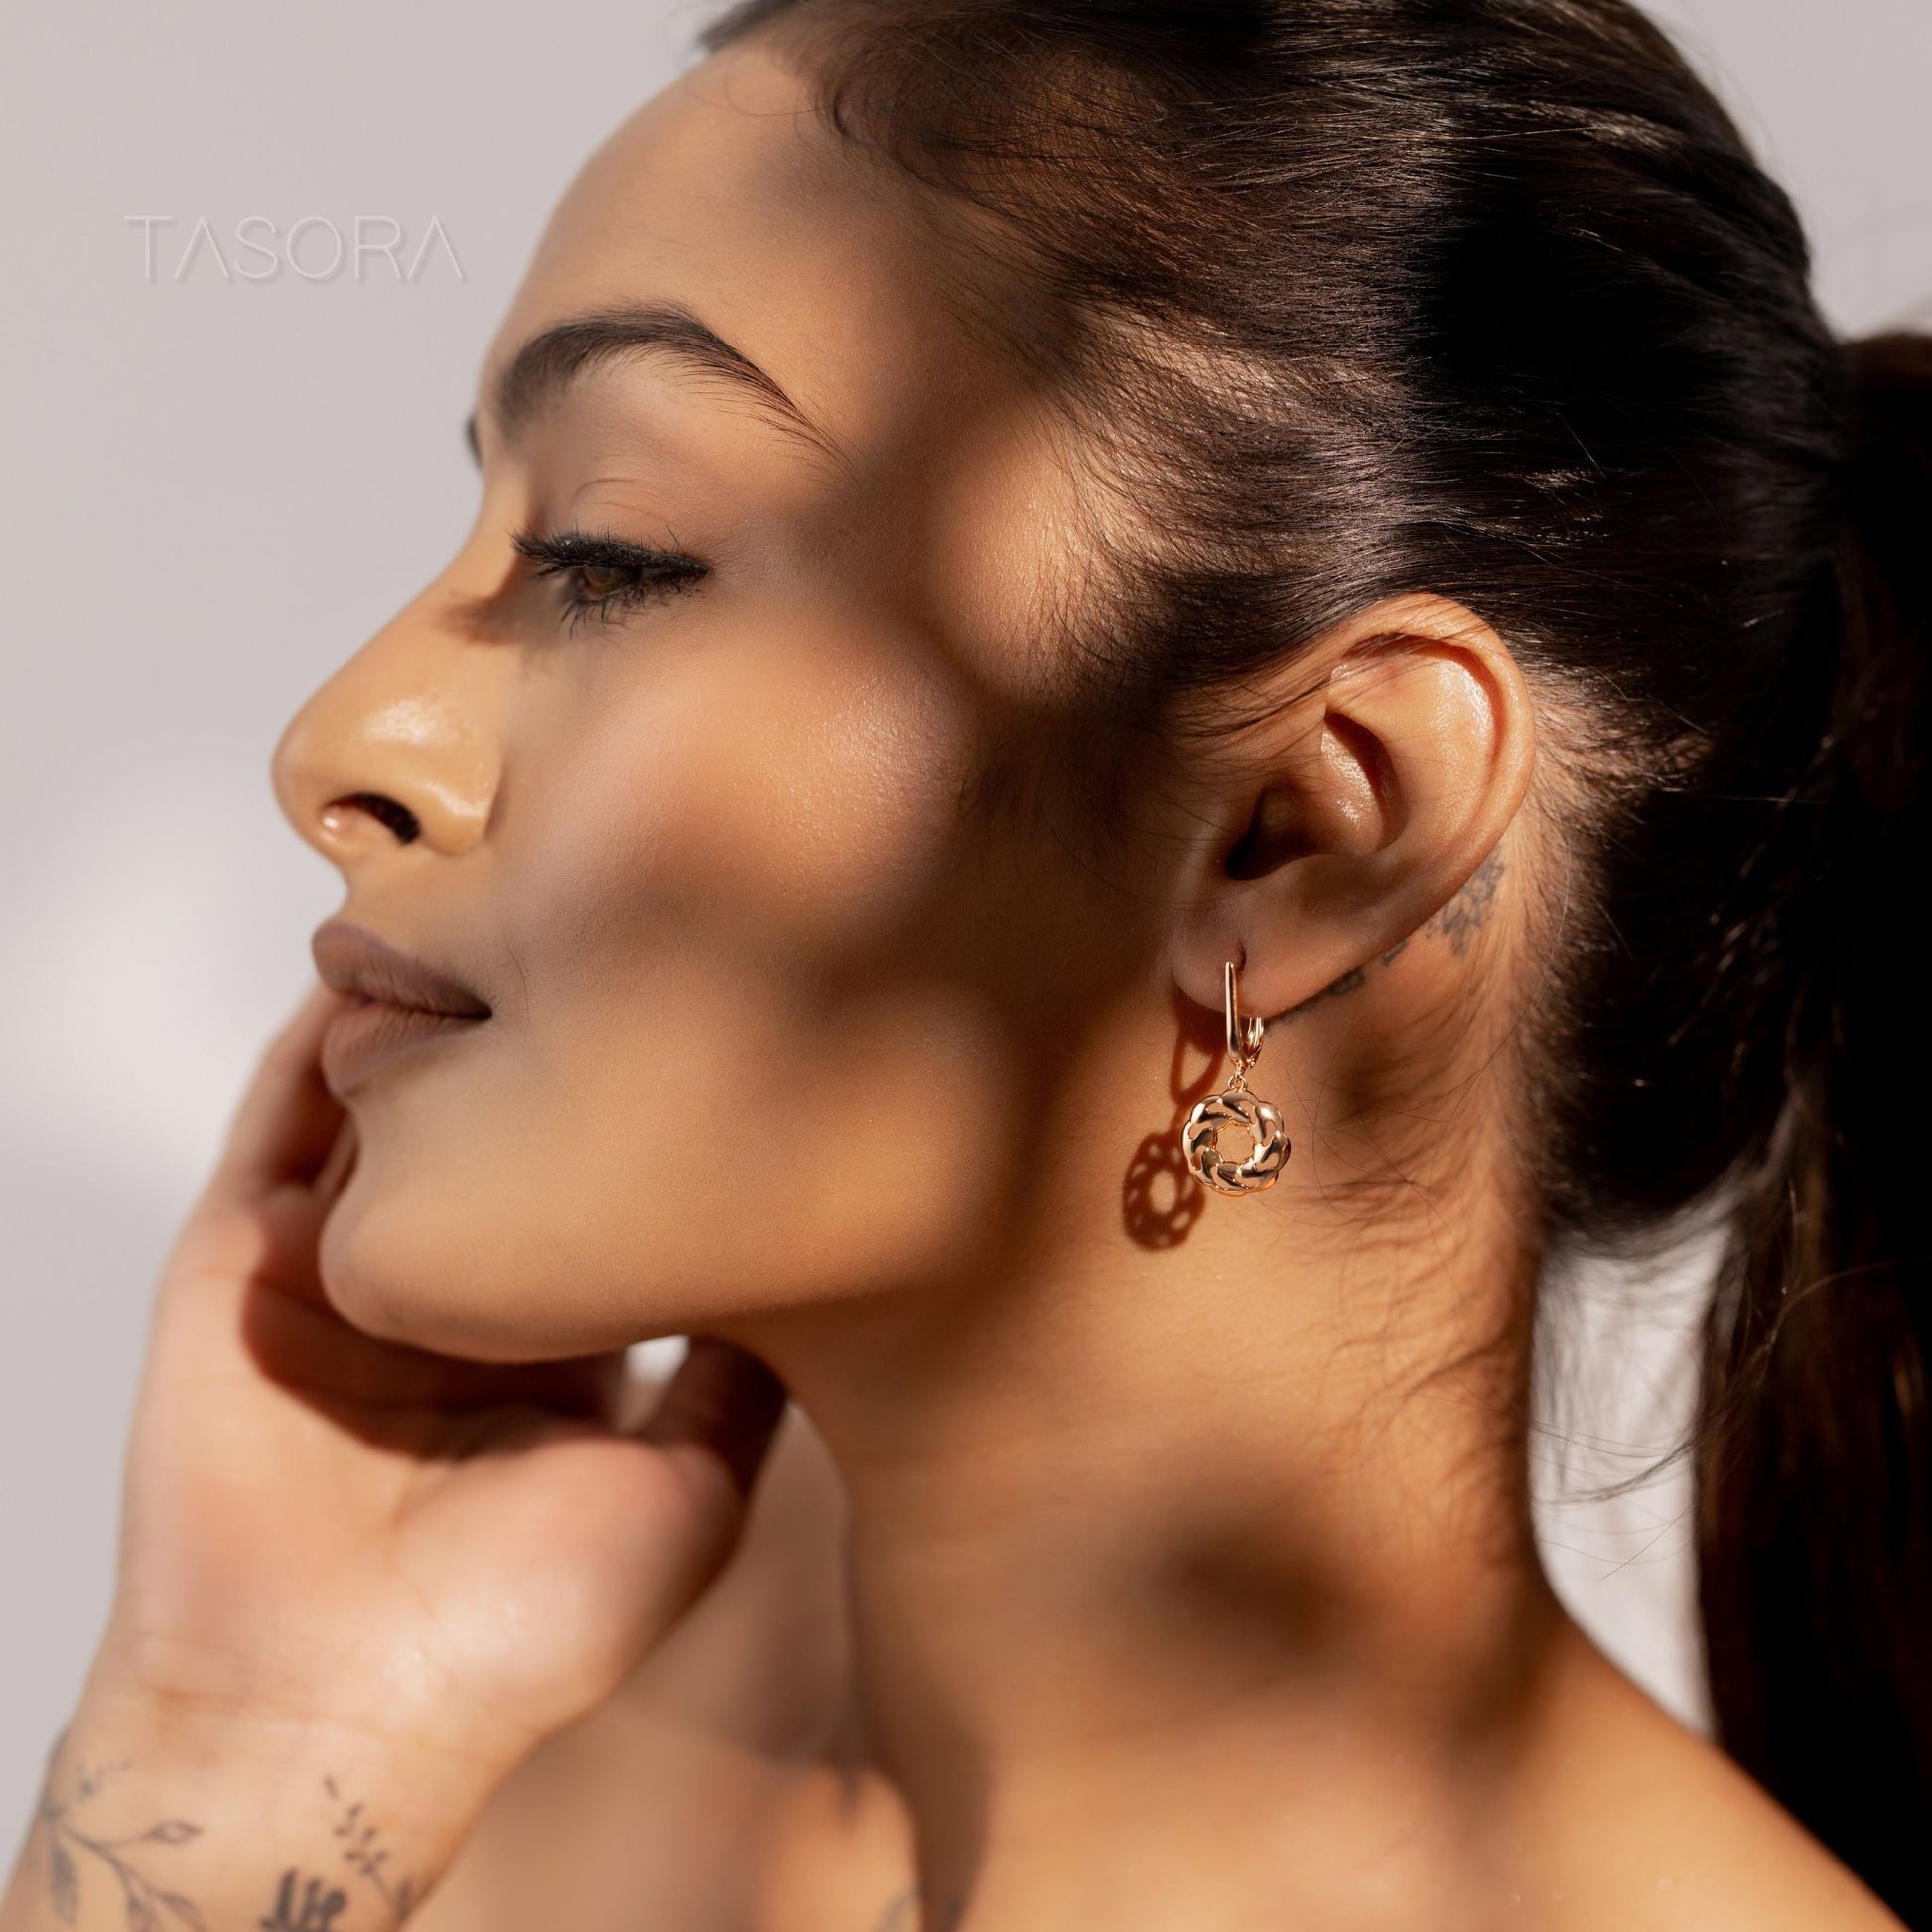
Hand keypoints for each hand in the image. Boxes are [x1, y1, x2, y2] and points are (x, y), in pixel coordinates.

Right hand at [5, 986, 785, 1928]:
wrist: (340, 1711)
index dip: (651, 1100)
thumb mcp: (691, 1488)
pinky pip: (279, 1120)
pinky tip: (387, 960)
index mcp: (543, 1331)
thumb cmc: (524, 1630)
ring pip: (391, 1097)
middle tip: (626, 913)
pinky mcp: (246, 1256)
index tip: (727, 1009)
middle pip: (494, 1120)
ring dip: (438, 1007)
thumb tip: (822, 1275)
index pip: (592, 1179)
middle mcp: (445, 1282)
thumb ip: (740, 1381)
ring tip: (512, 899)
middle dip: (545, 1028)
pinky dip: (324, 1039)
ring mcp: (342, 1261)